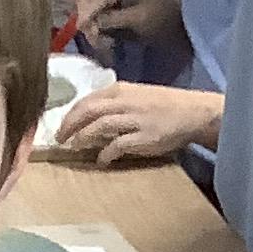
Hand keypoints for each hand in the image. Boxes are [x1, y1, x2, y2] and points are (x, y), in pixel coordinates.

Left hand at [55, 81, 213, 168]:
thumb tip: (91, 121)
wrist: (193, 112)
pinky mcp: (142, 136)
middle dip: (69, 125)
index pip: (87, 100)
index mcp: (121, 90)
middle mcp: (125, 101)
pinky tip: (101, 161)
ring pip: (99, 125)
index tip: (60, 126)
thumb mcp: (136, 97)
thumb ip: (114, 106)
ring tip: (74, 147)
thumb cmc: (164, 105)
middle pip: (88, 111)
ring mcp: (134, 118)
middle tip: (59, 140)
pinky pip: (117, 145)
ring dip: (82, 137)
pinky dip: (105, 153)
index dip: (70, 114)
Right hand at [77, 0, 177, 51]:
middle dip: (91, 24)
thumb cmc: (161, 19)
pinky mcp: (117, 17)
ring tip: (104, 47)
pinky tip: (106, 47)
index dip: (87, 13)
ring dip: (95, 33)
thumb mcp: (137, 19)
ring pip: (94, 17)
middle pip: (91, 6)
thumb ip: (112, 20)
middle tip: (96, 42)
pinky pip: (101, 26)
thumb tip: (91, 24)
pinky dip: (101, 36)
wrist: (178, 27)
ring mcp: (116, 4)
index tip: (83, 30)